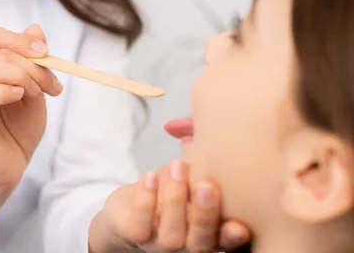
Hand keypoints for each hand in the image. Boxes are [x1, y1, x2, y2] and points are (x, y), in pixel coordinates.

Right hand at [0, 24, 62, 192]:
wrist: (9, 170)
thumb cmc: (19, 130)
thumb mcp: (34, 92)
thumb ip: (33, 63)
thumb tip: (35, 27)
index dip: (18, 38)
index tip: (46, 51)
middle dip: (26, 58)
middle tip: (50, 83)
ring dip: (18, 75)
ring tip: (36, 93)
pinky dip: (2, 92)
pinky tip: (19, 97)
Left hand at [89, 161, 251, 251]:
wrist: (128, 211)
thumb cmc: (168, 191)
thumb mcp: (190, 174)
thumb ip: (199, 155)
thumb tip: (189, 127)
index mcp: (210, 234)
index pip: (227, 241)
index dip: (234, 238)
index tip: (240, 224)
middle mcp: (189, 245)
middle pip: (201, 241)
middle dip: (205, 214)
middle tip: (206, 185)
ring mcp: (160, 244)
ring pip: (172, 234)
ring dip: (175, 199)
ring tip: (177, 166)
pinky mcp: (135, 235)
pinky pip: (140, 225)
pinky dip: (146, 200)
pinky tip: (150, 176)